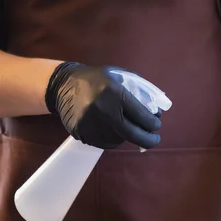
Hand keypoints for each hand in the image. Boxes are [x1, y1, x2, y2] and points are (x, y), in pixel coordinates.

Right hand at [45, 62, 161, 148]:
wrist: (63, 85)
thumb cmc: (96, 79)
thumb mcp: (119, 76)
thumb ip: (138, 90)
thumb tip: (155, 109)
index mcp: (115, 93)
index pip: (142, 116)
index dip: (153, 123)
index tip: (157, 124)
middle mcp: (103, 111)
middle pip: (133, 134)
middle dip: (148, 139)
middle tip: (154, 139)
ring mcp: (91, 125)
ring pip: (118, 141)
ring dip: (128, 137)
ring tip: (128, 129)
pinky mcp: (82, 133)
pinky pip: (104, 143)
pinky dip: (113, 139)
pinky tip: (113, 131)